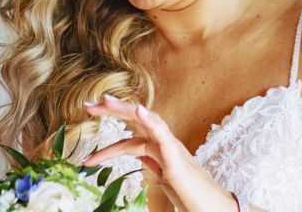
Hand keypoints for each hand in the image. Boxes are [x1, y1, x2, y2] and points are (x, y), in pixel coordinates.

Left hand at [82, 94, 237, 211]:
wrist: (214, 210)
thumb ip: (154, 167)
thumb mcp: (165, 179)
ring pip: (147, 123)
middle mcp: (165, 145)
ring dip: (125, 109)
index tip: (89, 145)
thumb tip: (142, 163)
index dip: (109, 138)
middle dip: (112, 111)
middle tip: (87, 106)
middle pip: (136, 122)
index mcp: (160, 151)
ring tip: (105, 101)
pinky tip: (138, 110)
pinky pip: (163, 136)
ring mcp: (172, 150)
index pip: (130, 139)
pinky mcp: (177, 160)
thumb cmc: (192, 198)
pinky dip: (151, 121)